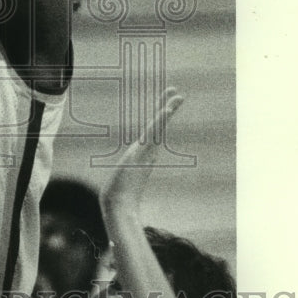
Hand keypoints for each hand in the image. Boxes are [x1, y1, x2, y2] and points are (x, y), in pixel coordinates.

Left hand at [99, 88, 183, 215]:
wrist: (119, 206)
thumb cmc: (119, 197)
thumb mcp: (122, 183)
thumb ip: (125, 181)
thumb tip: (122, 185)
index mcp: (144, 155)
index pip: (153, 132)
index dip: (160, 118)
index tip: (167, 106)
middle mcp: (148, 152)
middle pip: (159, 125)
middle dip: (166, 109)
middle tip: (176, 92)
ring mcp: (147, 152)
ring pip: (159, 127)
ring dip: (167, 110)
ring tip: (178, 95)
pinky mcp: (142, 152)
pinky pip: (153, 133)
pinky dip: (162, 120)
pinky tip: (167, 109)